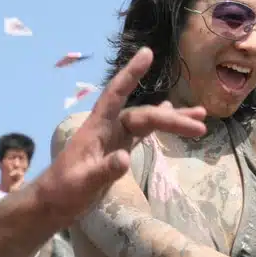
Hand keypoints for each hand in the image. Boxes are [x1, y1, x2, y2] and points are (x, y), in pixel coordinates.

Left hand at [41, 47, 206, 219]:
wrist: (54, 203)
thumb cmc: (63, 191)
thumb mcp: (82, 183)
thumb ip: (103, 170)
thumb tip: (124, 158)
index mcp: (98, 128)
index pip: (116, 94)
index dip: (131, 74)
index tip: (148, 53)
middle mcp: (109, 127)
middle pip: (144, 115)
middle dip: (172, 118)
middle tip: (200, 127)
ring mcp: (115, 137)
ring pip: (148, 121)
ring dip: (173, 119)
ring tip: (201, 117)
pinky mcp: (120, 148)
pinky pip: (145, 132)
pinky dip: (162, 126)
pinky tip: (176, 122)